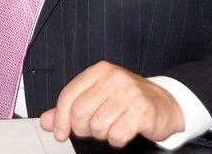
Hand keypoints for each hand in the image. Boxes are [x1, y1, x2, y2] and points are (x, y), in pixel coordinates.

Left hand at [39, 61, 183, 147]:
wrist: (165, 104)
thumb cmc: (128, 99)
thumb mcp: (98, 96)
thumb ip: (71, 107)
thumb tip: (46, 120)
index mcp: (100, 71)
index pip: (69, 95)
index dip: (60, 118)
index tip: (60, 132)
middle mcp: (114, 78)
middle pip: (80, 112)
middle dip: (82, 128)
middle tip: (92, 129)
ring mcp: (130, 93)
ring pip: (98, 126)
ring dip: (102, 134)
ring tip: (112, 126)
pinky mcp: (143, 111)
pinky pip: (117, 135)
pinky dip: (117, 139)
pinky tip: (124, 130)